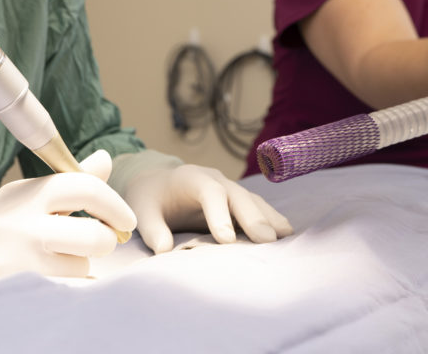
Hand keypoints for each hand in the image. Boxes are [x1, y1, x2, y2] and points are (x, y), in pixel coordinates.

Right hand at [0, 150, 136, 285]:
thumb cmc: (1, 223)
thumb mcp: (28, 195)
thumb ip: (70, 182)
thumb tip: (106, 160)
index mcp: (29, 194)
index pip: (84, 189)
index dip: (115, 204)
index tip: (126, 220)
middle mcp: (21, 226)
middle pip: (93, 237)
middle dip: (106, 241)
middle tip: (101, 242)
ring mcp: (14, 262)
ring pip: (80, 269)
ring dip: (79, 267)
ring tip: (58, 261)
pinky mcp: (9, 291)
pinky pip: (62, 292)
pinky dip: (64, 287)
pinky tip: (47, 278)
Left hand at [122, 163, 292, 252]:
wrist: (156, 183)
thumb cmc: (149, 198)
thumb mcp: (141, 211)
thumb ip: (152, 229)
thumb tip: (164, 250)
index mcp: (191, 178)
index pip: (209, 192)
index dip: (219, 214)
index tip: (225, 239)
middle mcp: (215, 179)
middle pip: (238, 195)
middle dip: (253, 217)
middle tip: (267, 240)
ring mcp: (229, 188)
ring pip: (252, 200)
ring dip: (269, 217)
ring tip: (286, 236)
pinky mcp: (236, 201)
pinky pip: (256, 208)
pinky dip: (270, 219)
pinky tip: (286, 234)